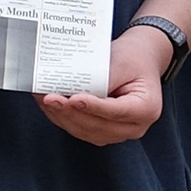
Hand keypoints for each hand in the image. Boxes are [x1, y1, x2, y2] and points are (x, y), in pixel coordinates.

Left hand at [42, 24, 175, 146]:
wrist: (138, 60)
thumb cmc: (133, 59)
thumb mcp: (121, 61)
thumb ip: (102, 78)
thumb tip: (74, 88)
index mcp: (146, 109)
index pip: (116, 112)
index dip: (93, 107)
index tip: (73, 99)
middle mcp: (134, 127)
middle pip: (98, 126)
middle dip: (70, 113)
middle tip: (49, 98)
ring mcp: (118, 132)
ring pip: (86, 131)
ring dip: (62, 117)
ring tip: (44, 99)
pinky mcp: (103, 131)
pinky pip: (80, 129)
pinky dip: (63, 118)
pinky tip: (49, 105)